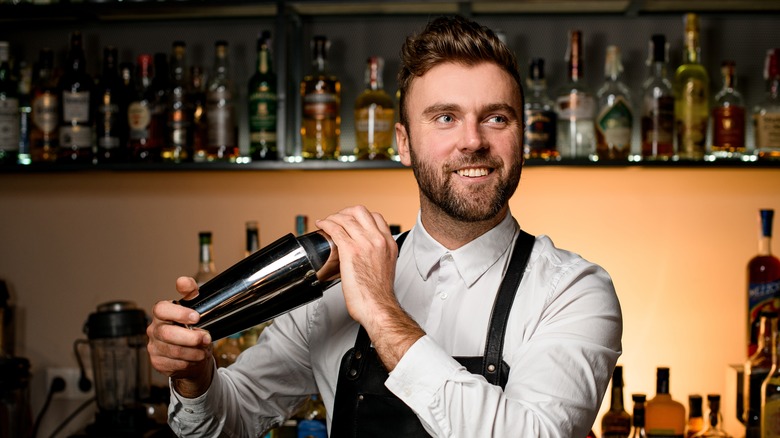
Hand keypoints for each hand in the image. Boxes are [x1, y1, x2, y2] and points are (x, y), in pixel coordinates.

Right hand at [146, 276, 213, 397]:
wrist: (191, 352)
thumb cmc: (191, 327)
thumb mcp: (194, 307)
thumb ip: (190, 292)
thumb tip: (183, 281)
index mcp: (161, 313)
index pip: (161, 309)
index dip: (178, 313)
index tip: (196, 317)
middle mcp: (154, 329)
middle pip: (168, 334)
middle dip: (191, 337)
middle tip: (206, 338)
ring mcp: (154, 347)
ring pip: (174, 351)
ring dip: (193, 352)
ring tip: (204, 350)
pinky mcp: (157, 362)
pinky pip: (174, 365)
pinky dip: (189, 362)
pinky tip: (195, 358)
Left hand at [315, 206, 423, 369]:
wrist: (377, 306)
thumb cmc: (379, 294)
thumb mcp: (386, 267)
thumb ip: (378, 256)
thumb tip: (366, 255)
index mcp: (389, 244)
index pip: (376, 217)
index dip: (360, 216)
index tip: (351, 220)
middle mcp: (378, 240)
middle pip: (360, 211)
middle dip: (345, 212)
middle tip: (337, 219)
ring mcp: (365, 243)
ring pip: (346, 218)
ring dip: (333, 217)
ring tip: (326, 222)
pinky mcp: (350, 251)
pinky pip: (336, 229)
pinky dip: (326, 224)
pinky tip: (322, 226)